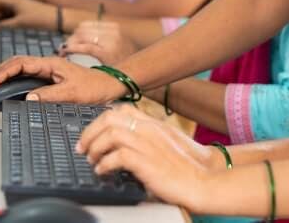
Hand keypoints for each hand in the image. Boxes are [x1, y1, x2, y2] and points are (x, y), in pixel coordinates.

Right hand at [0, 0, 56, 29]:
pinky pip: (8, 14)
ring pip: (0, 10)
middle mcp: (15, 1)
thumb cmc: (41, 19)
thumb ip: (4, 25)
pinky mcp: (24, 12)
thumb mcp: (20, 23)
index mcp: (13, 0)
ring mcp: (19, 6)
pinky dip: (1, 20)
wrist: (60, 19)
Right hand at [0, 55, 125, 102]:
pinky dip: (16, 77)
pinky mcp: (52, 76)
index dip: (4, 72)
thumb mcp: (72, 94)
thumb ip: (49, 95)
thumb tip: (27, 98)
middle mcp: (49, 64)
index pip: (21, 63)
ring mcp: (50, 69)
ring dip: (7, 73)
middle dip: (0, 71)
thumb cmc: (94, 88)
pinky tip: (11, 85)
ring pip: (23, 67)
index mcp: (52, 64)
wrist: (110, 84)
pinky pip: (29, 73)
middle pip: (18, 62)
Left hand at [61, 21, 137, 64]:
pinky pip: (84, 47)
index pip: (87, 25)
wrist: (138, 74)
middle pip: (82, 30)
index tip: (71, 41)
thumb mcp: (118, 45)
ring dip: (69, 43)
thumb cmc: (126, 63)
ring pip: (81, 36)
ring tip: (64, 51)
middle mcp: (113, 31)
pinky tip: (66, 53)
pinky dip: (72, 48)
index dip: (75, 33)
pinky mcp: (106, 53)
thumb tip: (81, 36)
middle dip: (71, 39)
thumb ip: (103, 38)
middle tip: (64, 48)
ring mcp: (110, 41)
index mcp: (114, 28)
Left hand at [76, 104, 218, 210]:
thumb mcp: (168, 142)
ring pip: (109, 134)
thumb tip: (126, 143)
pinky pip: (117, 156)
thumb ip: (149, 136)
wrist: (204, 179)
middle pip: (109, 118)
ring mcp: (148, 144)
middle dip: (90, 132)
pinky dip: (104, 164)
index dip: (100, 120)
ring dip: (94, 148)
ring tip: (92, 161)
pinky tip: (103, 172)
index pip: (120, 109)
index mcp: (153, 123)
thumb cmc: (189, 165)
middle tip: (83, 147)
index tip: (92, 133)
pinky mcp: (146, 162)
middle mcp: (149, 129)